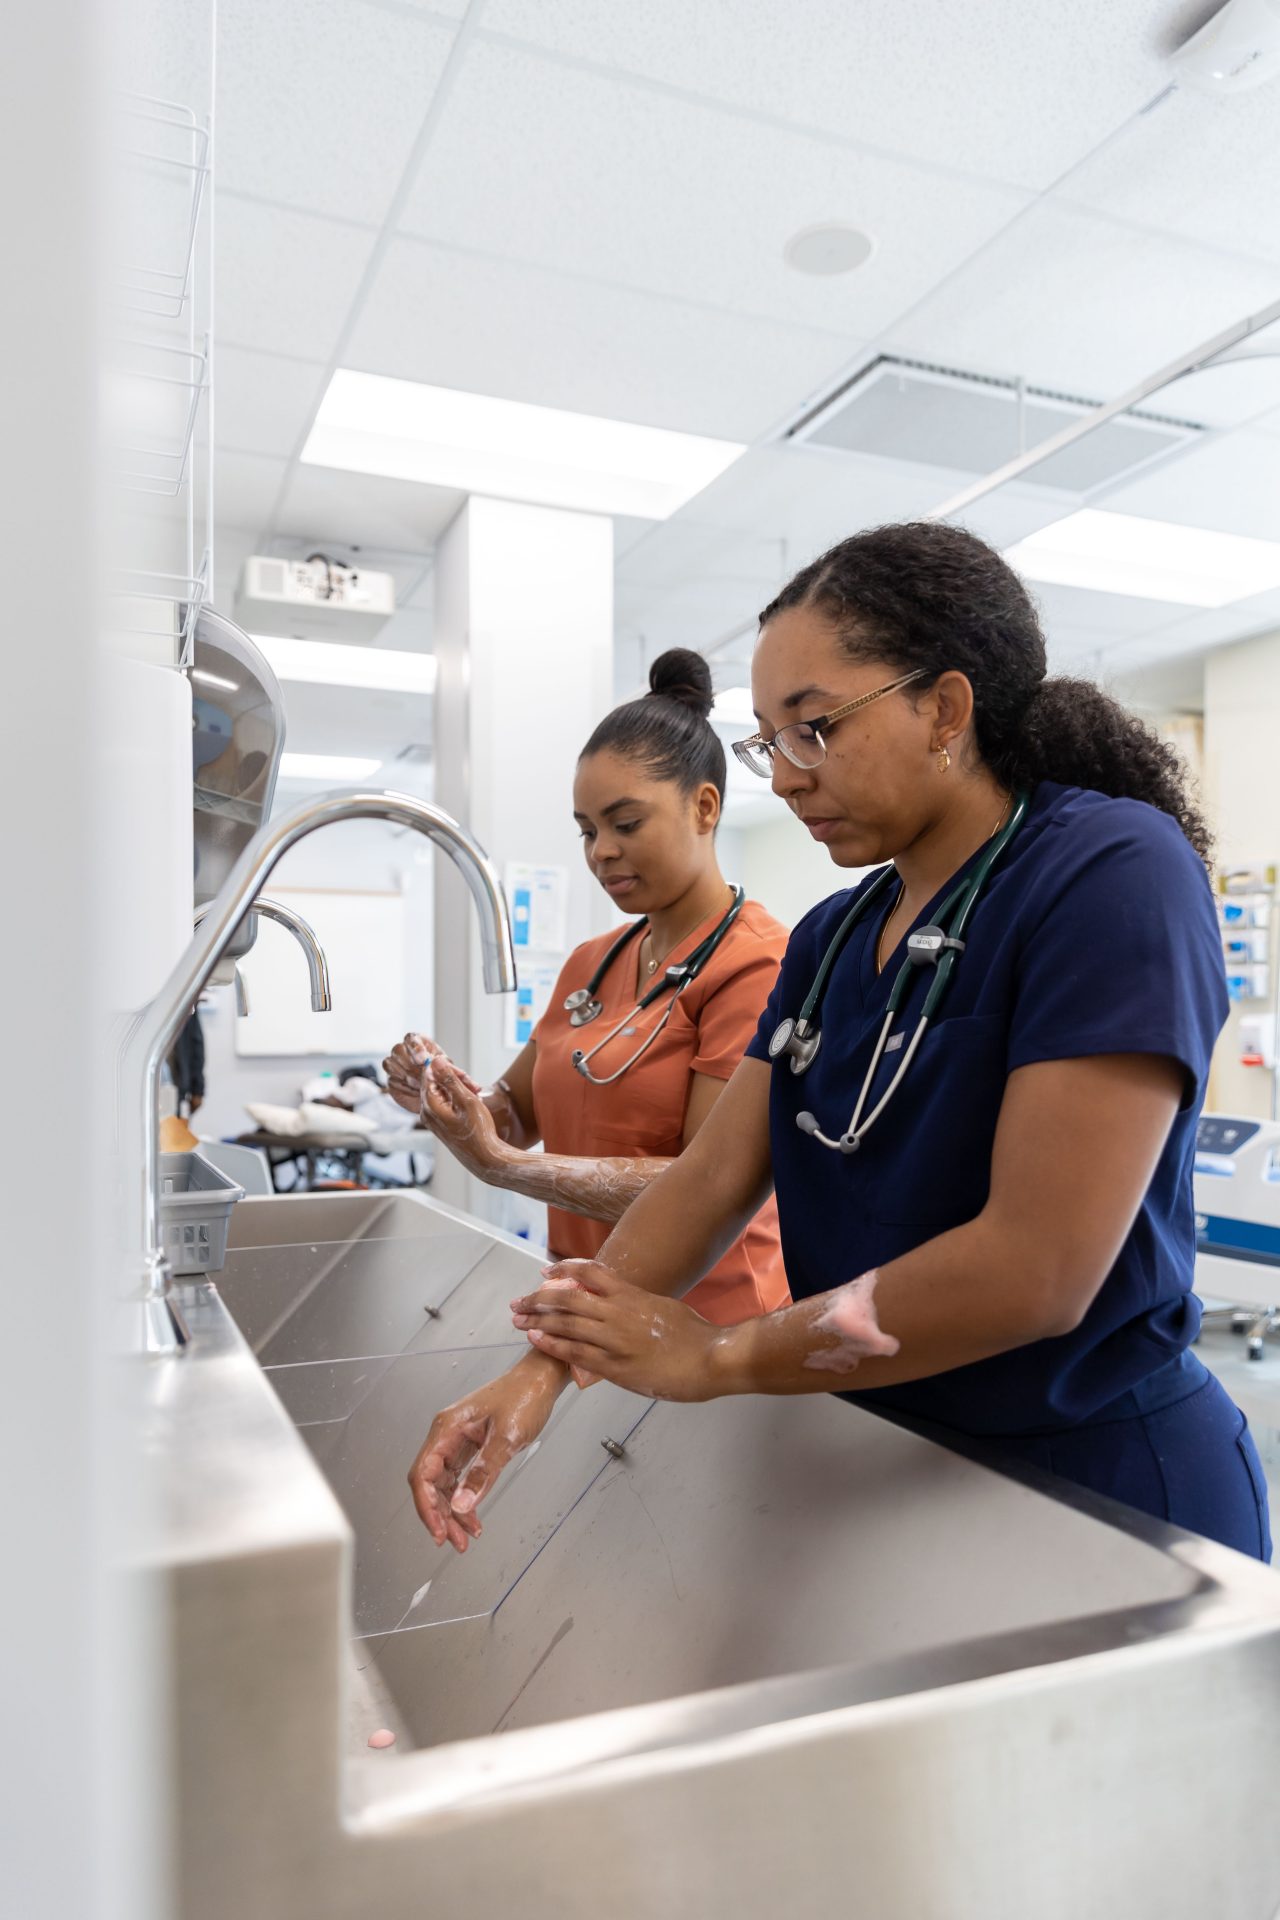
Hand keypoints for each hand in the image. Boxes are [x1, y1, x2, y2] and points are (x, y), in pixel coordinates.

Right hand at [382, 1032, 480, 1116]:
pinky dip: (402, 1086)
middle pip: (398, 1051)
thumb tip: (474, 1087)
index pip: (411, 1039)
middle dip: (410, 1064)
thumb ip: (460, 1078)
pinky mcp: (391, 1079)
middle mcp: (404, 1050)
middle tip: (422, 1076)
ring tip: (420, 1084)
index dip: (415, 1048)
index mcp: (418, 1042)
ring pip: (391, 1064)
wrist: (434, 1092)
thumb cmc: (443, 1075)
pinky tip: (414, 1090)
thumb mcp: (453, 1075)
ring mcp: (395, 1064)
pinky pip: (390, 1080)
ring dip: (407, 1075)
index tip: (423, 1059)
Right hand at [408, 1353, 565, 1549]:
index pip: (422, 1474)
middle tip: (455, 1542)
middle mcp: (447, 1434)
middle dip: (440, 1515)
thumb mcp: (506, 1437)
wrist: (541, 1378)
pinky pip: (459, 1478)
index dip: (427, 1506)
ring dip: (452, 1512)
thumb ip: (483, 1472)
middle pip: (430, 1483)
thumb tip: (461, 1504)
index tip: (439, 1531)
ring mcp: (457, 1440)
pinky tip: (473, 1517)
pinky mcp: (470, 1446)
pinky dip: (464, 1499)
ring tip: (465, 1537)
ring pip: (444, 1484)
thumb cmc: (525, 1396)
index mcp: (447, 1428)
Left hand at [418, 1056, 509, 1177]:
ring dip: (456, 1090)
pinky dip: (456, 1100)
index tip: (461, 1072)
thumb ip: (450, 1079)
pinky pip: (444, 1104)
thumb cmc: (478, 1131)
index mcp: (429, 1105)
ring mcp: (432, 1120)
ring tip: (474, 1095)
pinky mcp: (439, 1125)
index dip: (445, 1068)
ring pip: (440, 1094)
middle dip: (452, 1079)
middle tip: (473, 1086)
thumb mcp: (466, 1100)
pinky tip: (470, 1104)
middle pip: (433, 1084)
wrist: (484, 1158)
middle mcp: (426, 1113)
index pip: (428, 1074)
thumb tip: (435, 1061)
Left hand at [511, 1260, 720, 1401]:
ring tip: (518, 1321)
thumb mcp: (663, 1306)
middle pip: (567, 1298)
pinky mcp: (616, 1367)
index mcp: (631, 1294)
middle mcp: (618, 1313)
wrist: (711, 1358)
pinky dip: (552, 1345)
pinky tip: (536, 1341)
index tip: (545, 1273)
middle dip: (538, 1299)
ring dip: (537, 1321)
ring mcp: (615, 1340)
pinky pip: (575, 1354)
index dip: (563, 1270)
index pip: (589, 1272)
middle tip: (518, 1302)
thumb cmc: (694, 1334)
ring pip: (565, 1325)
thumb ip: (637, 1303)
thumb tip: (621, 1302)